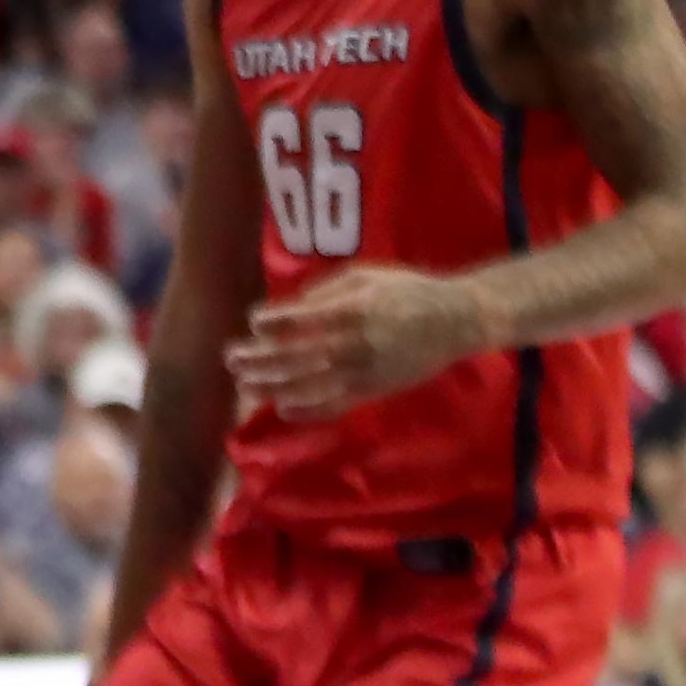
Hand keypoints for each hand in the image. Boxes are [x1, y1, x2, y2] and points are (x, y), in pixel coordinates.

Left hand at [225, 264, 491, 418]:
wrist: (453, 322)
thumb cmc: (406, 291)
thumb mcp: (366, 275)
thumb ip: (328, 291)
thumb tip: (293, 307)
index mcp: (351, 310)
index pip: (300, 320)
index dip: (272, 323)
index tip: (252, 322)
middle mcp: (353, 344)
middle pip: (296, 356)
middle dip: (260, 359)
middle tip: (231, 359)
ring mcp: (363, 372)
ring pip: (309, 385)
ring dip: (273, 386)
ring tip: (245, 385)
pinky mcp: (373, 391)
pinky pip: (335, 405)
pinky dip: (307, 409)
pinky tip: (282, 408)